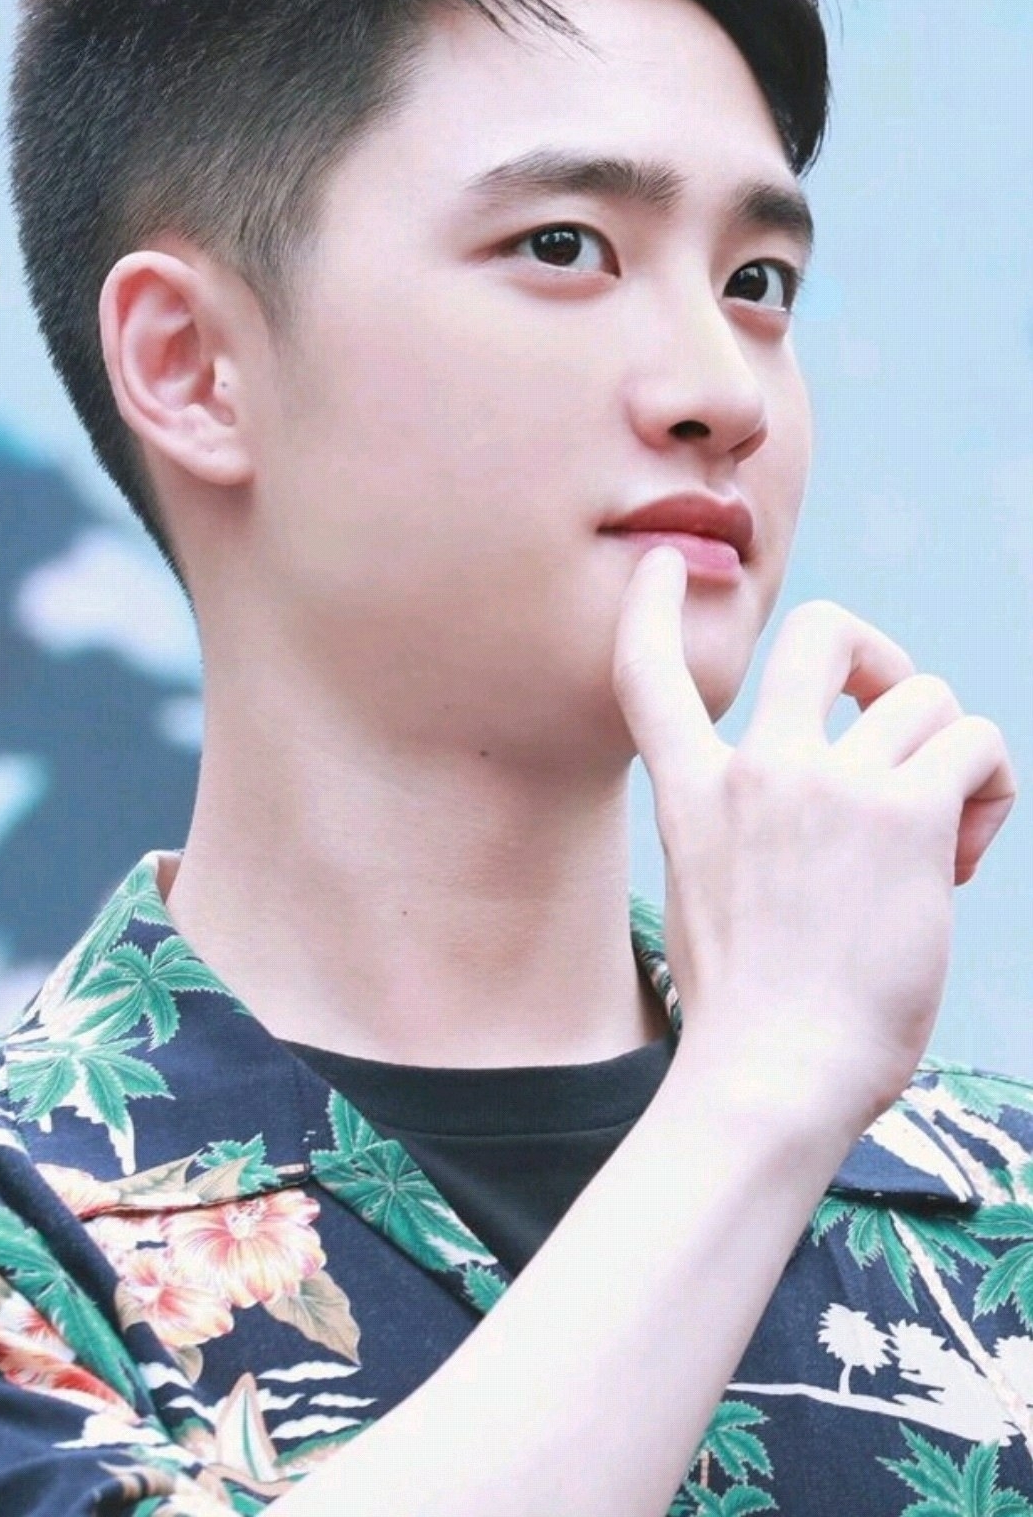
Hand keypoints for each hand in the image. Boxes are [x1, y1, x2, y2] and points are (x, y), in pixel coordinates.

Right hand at [612, 546, 1017, 1133]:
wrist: (772, 1076)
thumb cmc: (752, 1016)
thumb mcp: (711, 896)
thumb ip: (749, 829)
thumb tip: (840, 794)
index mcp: (694, 792)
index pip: (650, 672)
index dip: (653, 605)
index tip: (666, 565)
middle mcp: (759, 768)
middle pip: (822, 630)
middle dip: (875, 655)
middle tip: (891, 721)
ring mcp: (830, 783)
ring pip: (927, 698)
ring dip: (951, 760)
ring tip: (946, 845)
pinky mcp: (906, 814)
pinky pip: (977, 744)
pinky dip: (990, 791)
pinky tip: (967, 857)